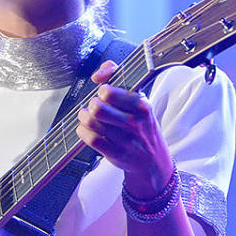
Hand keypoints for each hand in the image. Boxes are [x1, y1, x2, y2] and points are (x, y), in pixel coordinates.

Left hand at [76, 60, 174, 198]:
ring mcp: (125, 139)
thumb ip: (119, 78)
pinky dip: (83, 132)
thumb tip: (99, 74)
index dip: (102, 90)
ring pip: (91, 122)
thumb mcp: (139, 101)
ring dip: (84, 117)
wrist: (153, 161)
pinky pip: (90, 138)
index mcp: (141, 106)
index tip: (103, 93)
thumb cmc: (142, 126)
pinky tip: (86, 129)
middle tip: (95, 107)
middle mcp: (134, 122)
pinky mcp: (115, 153)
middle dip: (92, 105)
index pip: (110, 92)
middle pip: (98, 107)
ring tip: (87, 116)